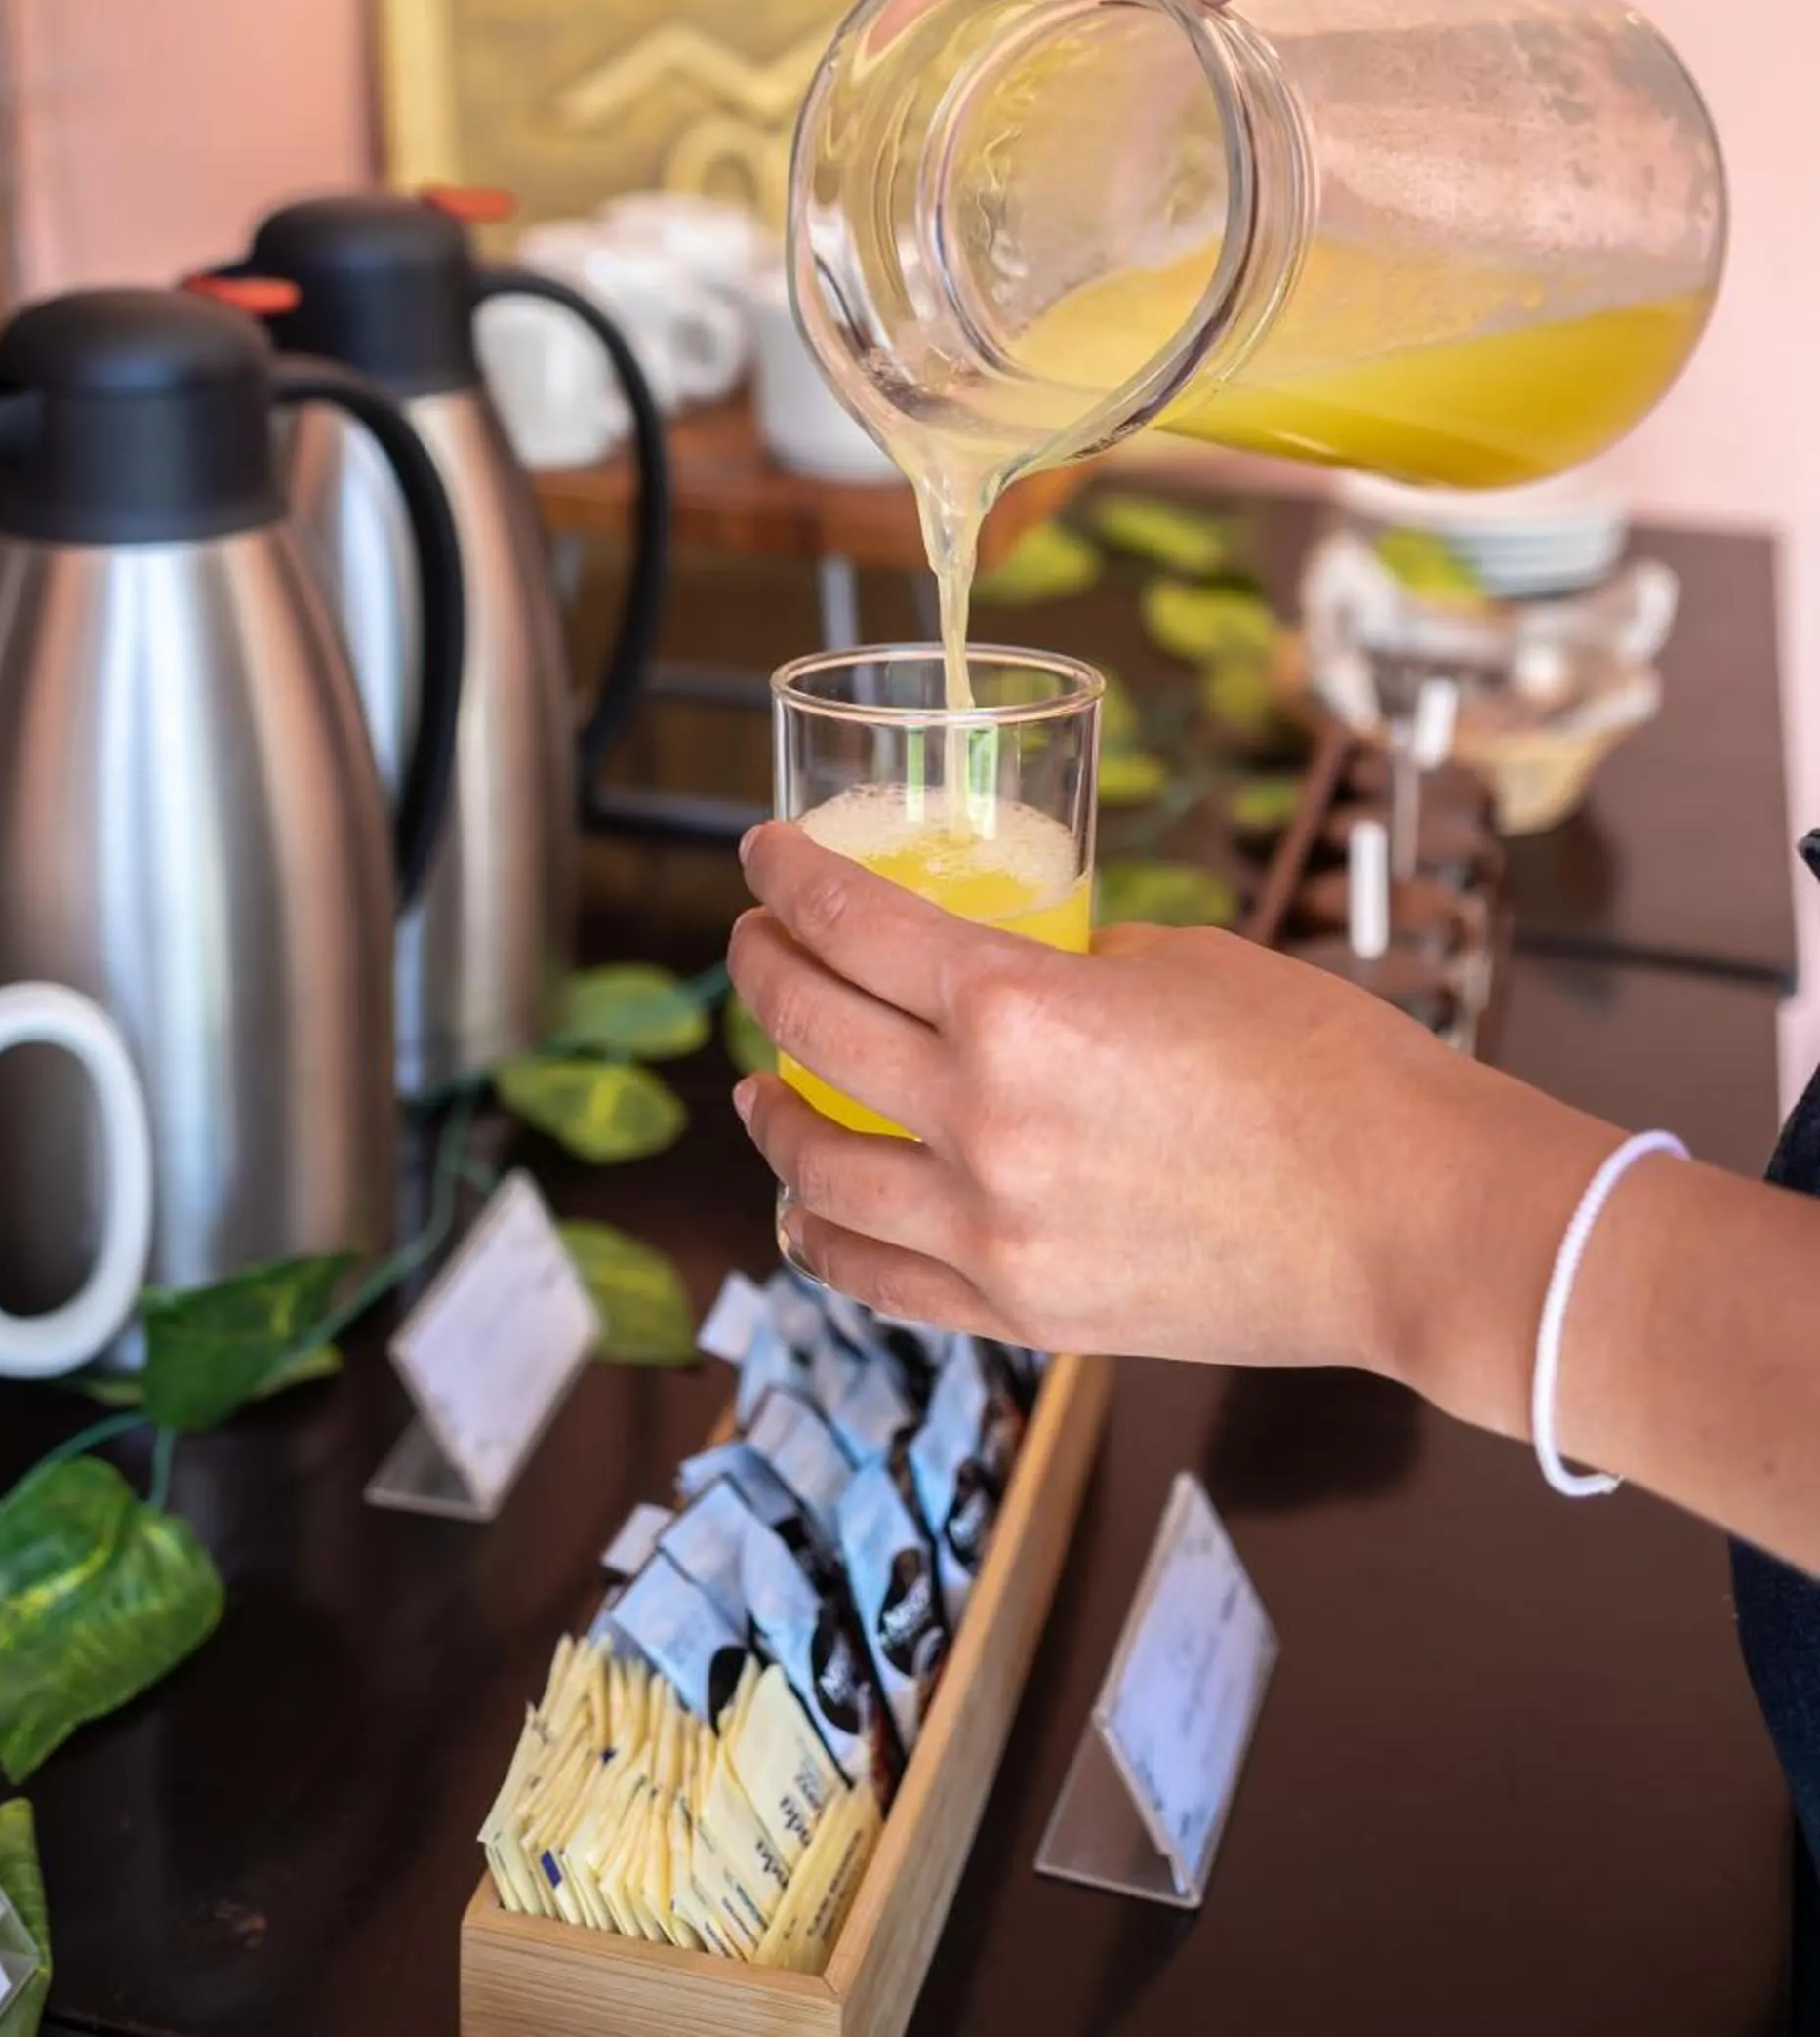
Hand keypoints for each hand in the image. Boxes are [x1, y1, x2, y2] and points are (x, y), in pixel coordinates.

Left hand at [727, 820, 1606, 1405]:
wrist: (1412, 1220)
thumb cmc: (1325, 1067)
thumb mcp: (1180, 961)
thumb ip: (1067, 966)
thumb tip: (1004, 976)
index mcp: (1019, 1007)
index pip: (853, 923)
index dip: (789, 877)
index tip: (762, 855)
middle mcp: (981, 1120)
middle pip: (813, 1031)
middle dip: (764, 968)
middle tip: (756, 940)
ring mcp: (994, 1231)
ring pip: (817, 1171)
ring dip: (772, 1114)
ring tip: (759, 1085)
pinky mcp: (1026, 1312)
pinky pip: (881, 1277)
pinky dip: (825, 1236)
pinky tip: (808, 1210)